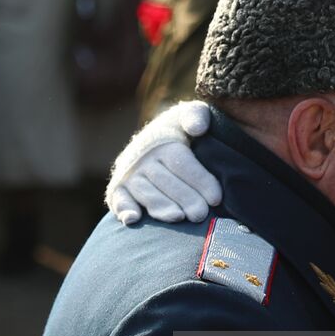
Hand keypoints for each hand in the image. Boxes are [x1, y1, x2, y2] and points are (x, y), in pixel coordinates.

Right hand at [106, 101, 217, 223]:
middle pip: (164, 181)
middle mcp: (143, 159)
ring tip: (177, 217)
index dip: (199, 180)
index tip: (216, 198)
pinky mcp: (118, 190)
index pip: (181, 162)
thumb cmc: (181, 133)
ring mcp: (129, 175)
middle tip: (200, 215)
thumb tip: (197, 128)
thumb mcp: (190, 117)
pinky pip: (118, 199)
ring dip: (160, 206)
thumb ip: (197, 116)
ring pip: (145, 192)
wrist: (155, 142)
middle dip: (184, 198)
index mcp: (163, 143)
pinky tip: (133, 219)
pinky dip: (123, 208)